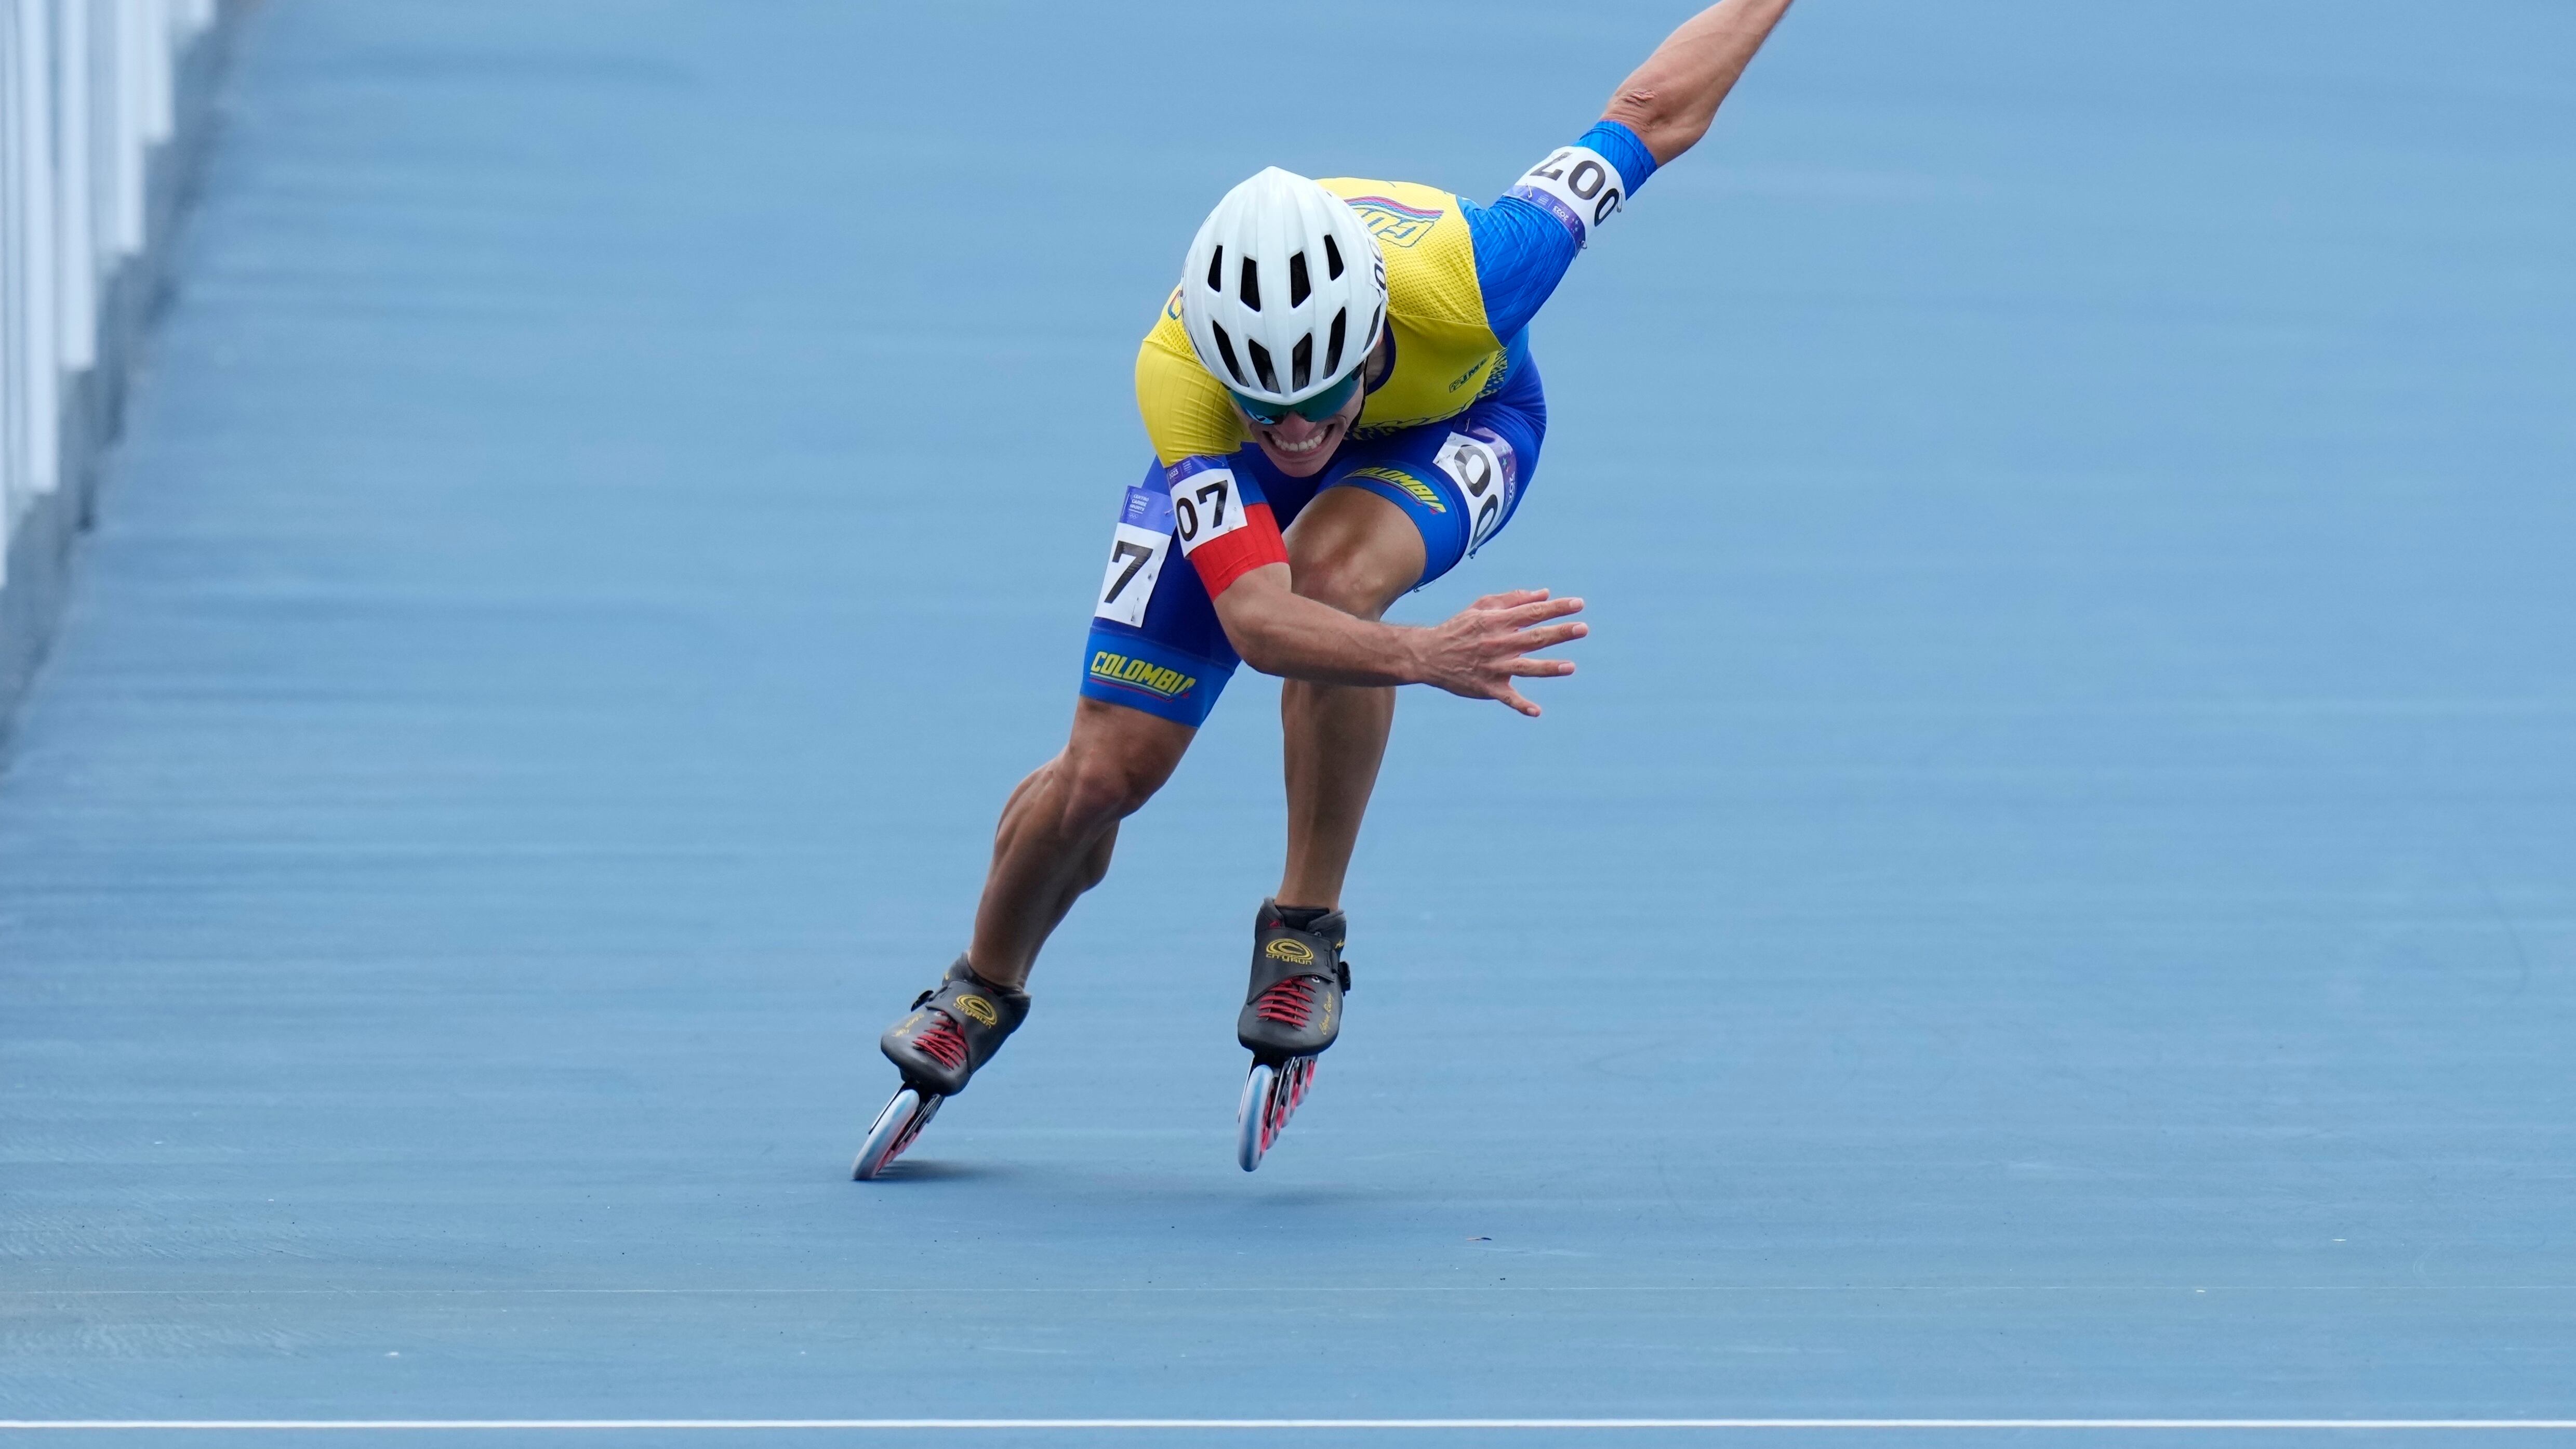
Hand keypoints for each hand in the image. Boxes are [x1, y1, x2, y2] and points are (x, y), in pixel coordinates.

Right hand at [1416, 589, 1587, 716]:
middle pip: (1534, 638)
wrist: (1428, 655)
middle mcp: (1497, 644)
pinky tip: (1537, 712)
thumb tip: (1545, 593)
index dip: (1556, 608)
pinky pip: (1507, 698)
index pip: (1532, 613)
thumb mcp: (1482, 607)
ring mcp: (1493, 667)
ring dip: (1548, 668)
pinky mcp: (1487, 688)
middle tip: (1583, 628)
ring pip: (1525, 668)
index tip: (1578, 604)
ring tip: (1570, 667)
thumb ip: (1514, 599)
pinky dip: (1521, 705)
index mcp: (1496, 622)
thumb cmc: (1459, 628)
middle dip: (1559, 633)